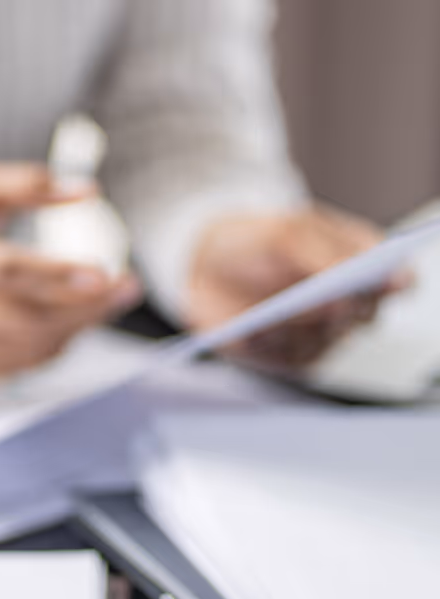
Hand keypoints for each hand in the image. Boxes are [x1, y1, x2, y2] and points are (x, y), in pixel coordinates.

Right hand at [0, 163, 140, 377]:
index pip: (8, 270)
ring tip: (108, 297)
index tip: (105, 273)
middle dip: (87, 307)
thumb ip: (25, 183)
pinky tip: (69, 319)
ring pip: (34, 346)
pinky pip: (26, 364)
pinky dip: (56, 343)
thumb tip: (90, 190)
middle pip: (30, 317)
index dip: (57, 275)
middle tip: (129, 287)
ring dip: (79, 325)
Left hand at [185, 205, 404, 370]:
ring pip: (325, 342)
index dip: (394, 283)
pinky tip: (253, 331)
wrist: (206, 266)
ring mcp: (319, 335)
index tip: (382, 280)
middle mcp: (347, 305)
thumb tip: (352, 273)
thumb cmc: (255, 243)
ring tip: (275, 314)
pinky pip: (287, 360)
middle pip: (365, 317)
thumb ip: (321, 252)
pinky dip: (270, 344)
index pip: (397, 280)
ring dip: (300, 327)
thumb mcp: (285, 232)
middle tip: (328, 299)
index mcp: (360, 263)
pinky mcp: (286, 358)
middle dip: (344, 308)